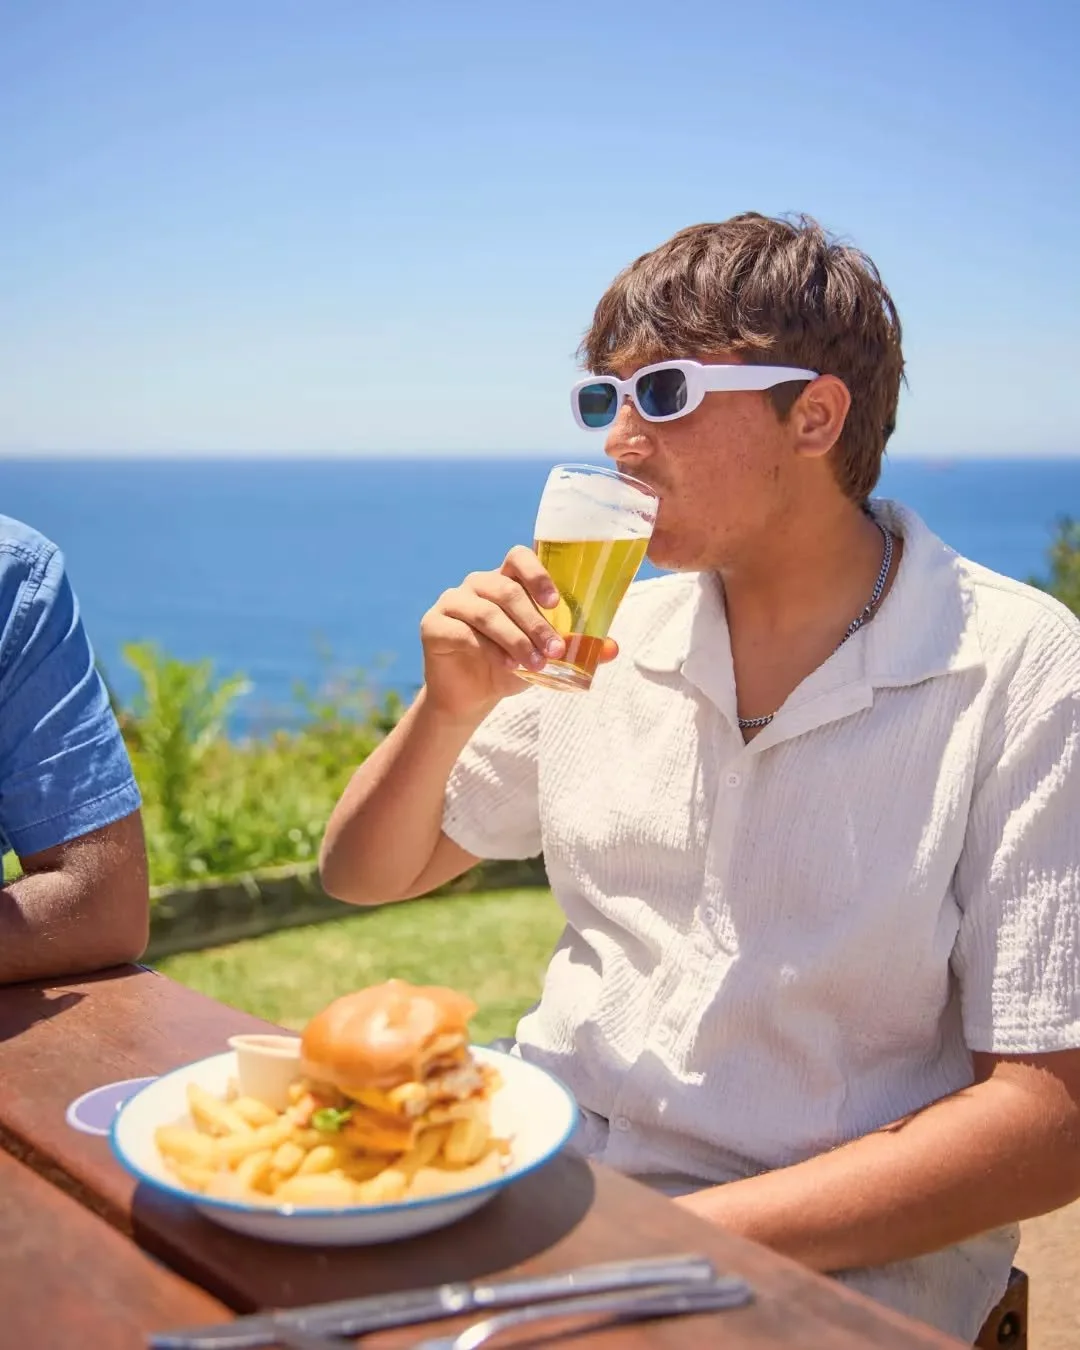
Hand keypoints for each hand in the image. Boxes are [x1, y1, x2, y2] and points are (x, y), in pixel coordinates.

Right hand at [420, 545, 616, 719]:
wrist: (471, 697)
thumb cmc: (510, 665)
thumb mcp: (546, 656)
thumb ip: (577, 647)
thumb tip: (613, 648)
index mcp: (505, 582)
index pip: (518, 558)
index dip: (537, 574)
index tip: (555, 602)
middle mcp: (477, 585)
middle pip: (506, 591)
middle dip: (535, 623)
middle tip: (555, 650)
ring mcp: (452, 602)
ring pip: (486, 612)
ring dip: (515, 640)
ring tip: (534, 665)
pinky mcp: (433, 624)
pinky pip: (463, 632)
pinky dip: (488, 650)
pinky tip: (504, 666)